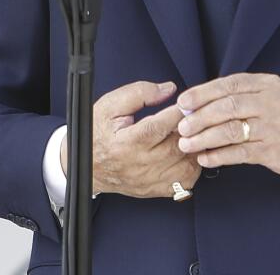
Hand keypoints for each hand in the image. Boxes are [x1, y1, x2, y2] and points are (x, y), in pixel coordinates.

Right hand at [60, 80, 200, 198]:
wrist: (85, 165)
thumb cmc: (97, 133)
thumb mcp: (111, 104)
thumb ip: (140, 92)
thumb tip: (168, 89)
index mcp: (127, 142)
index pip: (161, 126)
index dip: (178, 112)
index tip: (187, 103)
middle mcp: (140, 164)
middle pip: (177, 146)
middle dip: (191, 129)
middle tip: (195, 117)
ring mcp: (149, 180)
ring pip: (186, 165)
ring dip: (194, 148)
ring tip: (193, 134)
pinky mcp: (155, 189)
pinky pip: (186, 181)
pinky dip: (192, 165)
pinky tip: (187, 152)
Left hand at [176, 73, 279, 178]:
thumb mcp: (267, 95)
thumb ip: (238, 96)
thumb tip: (196, 104)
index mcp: (266, 84)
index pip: (229, 85)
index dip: (203, 93)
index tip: (183, 103)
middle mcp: (270, 103)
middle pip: (228, 107)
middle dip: (200, 117)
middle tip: (181, 126)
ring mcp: (273, 127)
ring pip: (231, 130)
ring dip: (205, 138)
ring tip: (187, 144)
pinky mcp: (273, 150)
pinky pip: (239, 153)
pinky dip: (218, 156)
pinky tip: (204, 158)